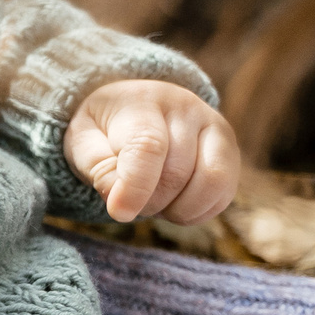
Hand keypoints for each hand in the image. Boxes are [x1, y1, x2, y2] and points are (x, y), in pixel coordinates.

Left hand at [65, 79, 241, 223]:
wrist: (133, 110)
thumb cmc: (104, 130)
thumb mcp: (83, 142)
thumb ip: (97, 168)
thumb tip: (121, 201)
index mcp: (143, 102)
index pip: (148, 147)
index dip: (135, 186)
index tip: (119, 212)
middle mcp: (187, 109)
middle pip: (176, 173)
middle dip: (148, 201)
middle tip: (129, 198)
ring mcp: (216, 129)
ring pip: (209, 184)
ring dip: (175, 209)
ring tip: (151, 199)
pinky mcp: (231, 153)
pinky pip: (222, 195)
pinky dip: (194, 212)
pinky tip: (172, 202)